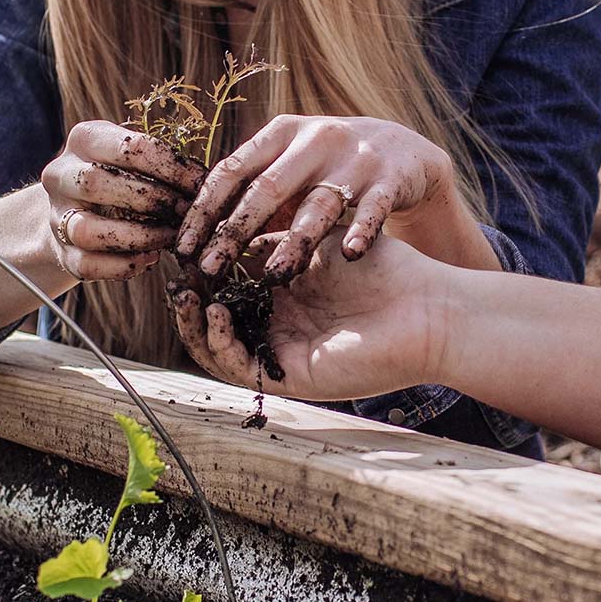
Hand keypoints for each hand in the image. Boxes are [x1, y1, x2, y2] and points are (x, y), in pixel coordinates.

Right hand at [42, 120, 204, 280]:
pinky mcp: (61, 252)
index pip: (128, 148)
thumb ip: (161, 164)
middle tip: (187, 213)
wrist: (72, 210)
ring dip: (138, 236)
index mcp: (84, 140)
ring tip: (170, 238)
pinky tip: (149, 259)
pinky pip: (88, 264)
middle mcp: (61, 175)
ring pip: (87, 230)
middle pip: (98, 183)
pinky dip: (122, 265)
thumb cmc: (118, 179)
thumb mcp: (133, 159)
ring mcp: (56, 216)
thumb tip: (206, 183)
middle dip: (153, 201)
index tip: (201, 184)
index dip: (171, 168)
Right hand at [168, 229, 450, 400]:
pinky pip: (239, 366)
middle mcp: (277, 326)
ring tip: (186, 296)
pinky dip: (219, 340)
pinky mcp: (290, 375)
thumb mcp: (313, 241)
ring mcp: (281, 352)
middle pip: (216, 321)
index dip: (202, 271)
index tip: (183, 248)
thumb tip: (225, 226)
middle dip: (190, 301)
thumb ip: (270, 238)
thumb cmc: (380, 267)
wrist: (424, 305)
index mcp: (283, 295)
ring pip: (218, 348)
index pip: (226, 287)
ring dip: (195, 324)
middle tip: (176, 279)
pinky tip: (215, 310)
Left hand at [175, 114, 454, 282]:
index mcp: (280, 133)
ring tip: (276, 275)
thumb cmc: (326, 165)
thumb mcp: (287, 163)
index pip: (231, 171)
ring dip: (295, 240)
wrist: (401, 149)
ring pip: (318, 204)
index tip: (181, 249)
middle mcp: (315, 139)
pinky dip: (362, 230)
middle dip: (233, 231)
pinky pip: (374, 208)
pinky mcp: (390, 178)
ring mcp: (354, 158)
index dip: (203, 211)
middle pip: (266, 189)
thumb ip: (248, 188)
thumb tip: (192, 232)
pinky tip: (349, 254)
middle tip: (209, 270)